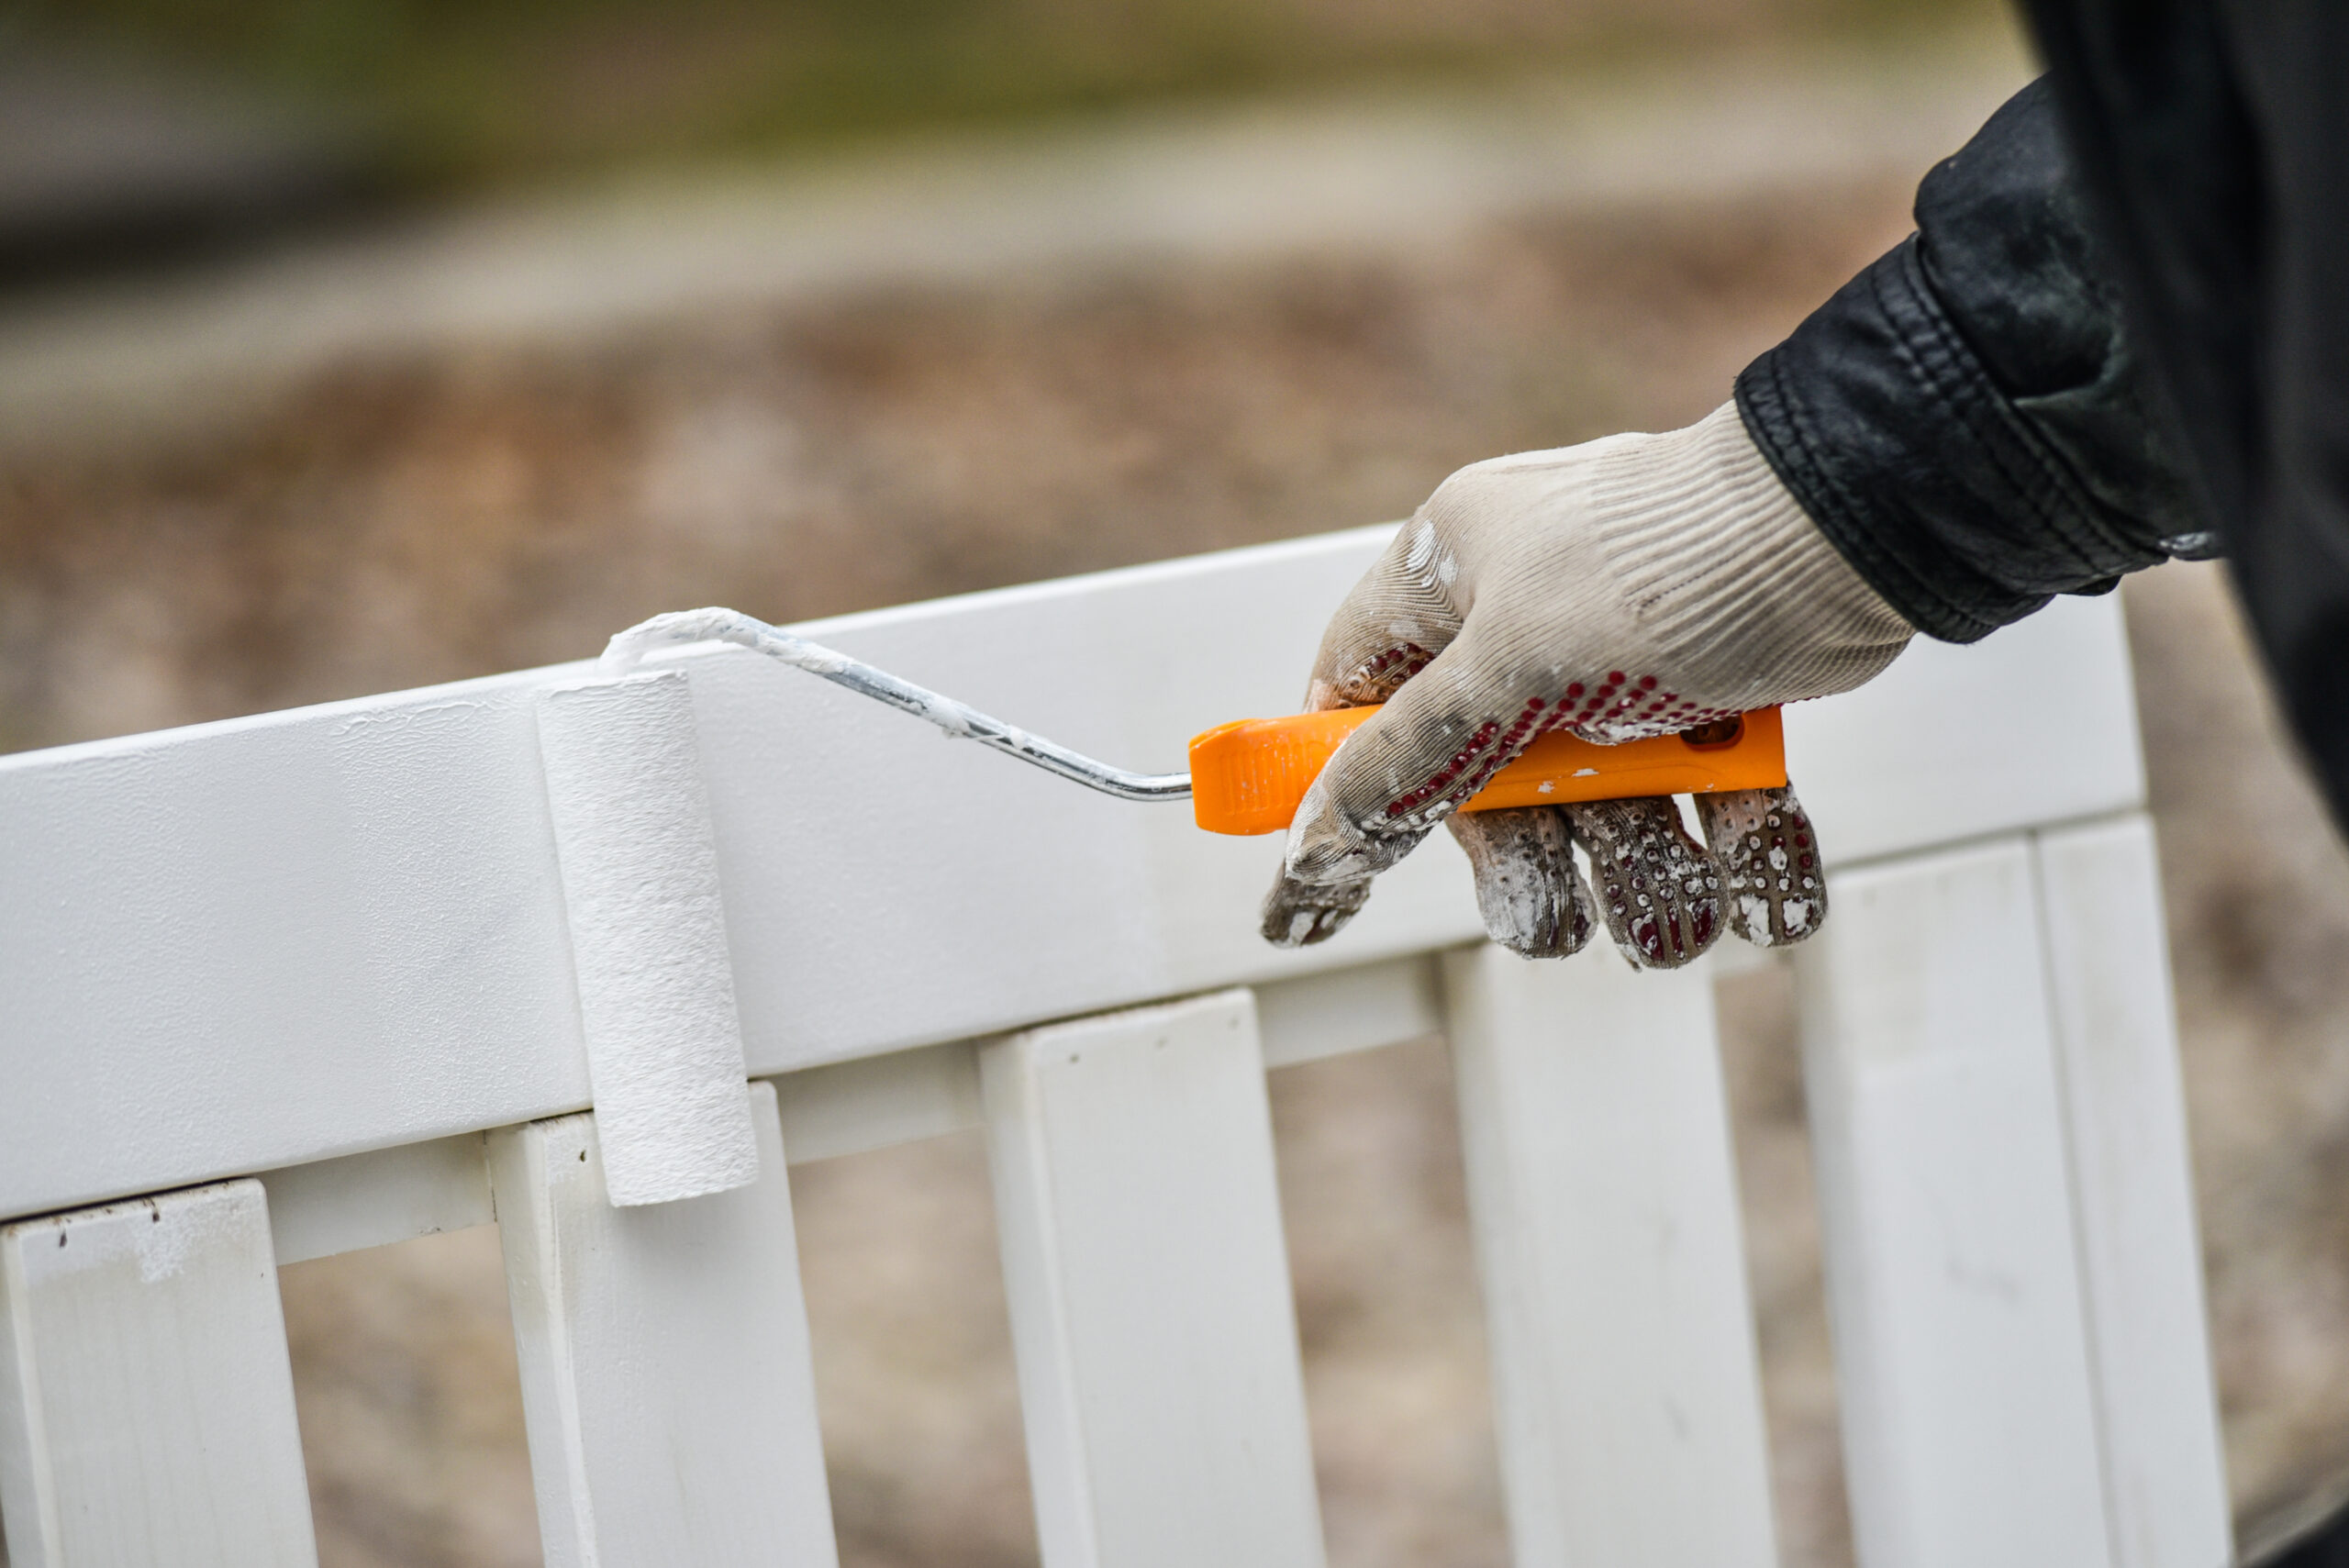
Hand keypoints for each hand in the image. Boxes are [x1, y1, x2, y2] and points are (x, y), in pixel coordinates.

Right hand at [1261, 403, 1910, 965]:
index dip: (1353, 783)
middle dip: (1538, 862)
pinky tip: (1766, 895)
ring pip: (1608, 795)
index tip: (1350, 872)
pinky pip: (1704, 786)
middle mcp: (1531, 612)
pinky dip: (1738, 844)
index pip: (1360, 690)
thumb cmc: (1660, 569)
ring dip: (1646, 874)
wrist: (1857, 525)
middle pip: (1493, 775)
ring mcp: (1628, 651)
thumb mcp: (1508, 671)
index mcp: (1454, 575)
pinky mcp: (1720, 682)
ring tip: (1684, 923)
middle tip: (1556, 925)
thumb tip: (1312, 845)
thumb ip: (1408, 763)